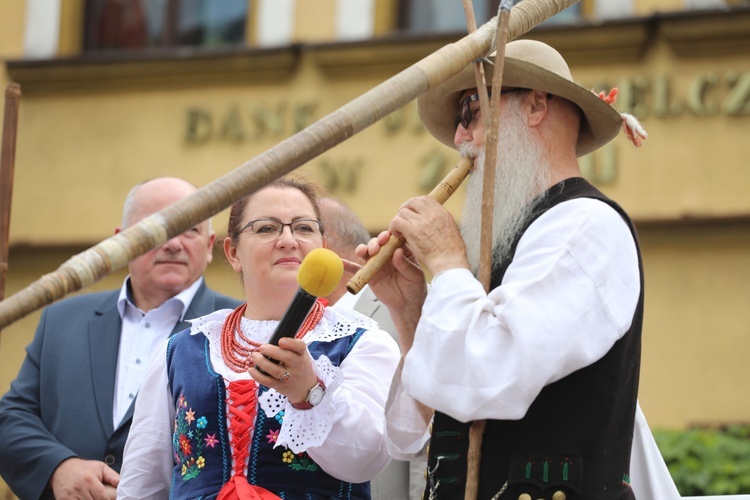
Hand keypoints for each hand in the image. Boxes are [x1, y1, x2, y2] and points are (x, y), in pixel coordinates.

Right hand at [49, 457, 118, 499]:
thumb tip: (122, 484)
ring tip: (93, 497)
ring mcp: (70, 496)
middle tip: (102, 497)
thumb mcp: (100, 467)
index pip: (102, 497)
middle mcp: (79, 488)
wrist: (62, 468)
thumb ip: (112, 476)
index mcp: (90, 480)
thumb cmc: (84, 468)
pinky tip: (86, 499)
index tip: (110, 498)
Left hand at [250, 338, 317, 404]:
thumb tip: (271, 340)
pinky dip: (258, 376)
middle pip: (287, 358)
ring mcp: (289, 377)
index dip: (291, 343)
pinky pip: (268, 381)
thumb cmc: (298, 364)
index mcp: (302, 354)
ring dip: (263, 363)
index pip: (300, 347)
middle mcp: (297, 366)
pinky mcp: (280, 386)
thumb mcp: (300, 354)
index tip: (280, 341)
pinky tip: (251, 370)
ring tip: (254, 356)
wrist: (305, 386)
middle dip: (273, 351)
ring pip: (275, 370)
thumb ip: (289, 346)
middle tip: (262, 347)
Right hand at [353, 230, 426, 351]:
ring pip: (367, 252)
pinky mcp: (369, 274)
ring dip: (363, 249)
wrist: (406, 305)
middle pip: (378, 243)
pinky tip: (341, 262)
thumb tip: (397, 252)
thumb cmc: (415, 288)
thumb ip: (406, 264)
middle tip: (375, 249)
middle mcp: (388, 254)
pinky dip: (348, 265)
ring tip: (363, 252)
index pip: (394, 238)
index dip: (388, 235)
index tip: (386, 237)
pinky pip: (357, 269)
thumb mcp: (415, 276)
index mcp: (402, 250)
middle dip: (375, 243)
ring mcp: (377, 263)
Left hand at [389, 196, 469, 275]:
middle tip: (402, 220)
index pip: (425, 199)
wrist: (449, 262)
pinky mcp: (413, 231)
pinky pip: (397, 221)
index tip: (412, 213)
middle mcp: (432, 214)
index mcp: (442, 213)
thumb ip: (441, 222)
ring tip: (398, 231)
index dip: (416, 204)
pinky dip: (393, 227)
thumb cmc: (452, 252)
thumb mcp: (452, 230)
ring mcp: (422, 221)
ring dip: (398, 220)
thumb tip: (435, 220)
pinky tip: (396, 235)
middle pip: (412, 202)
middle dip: (405, 209)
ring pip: (402, 212)